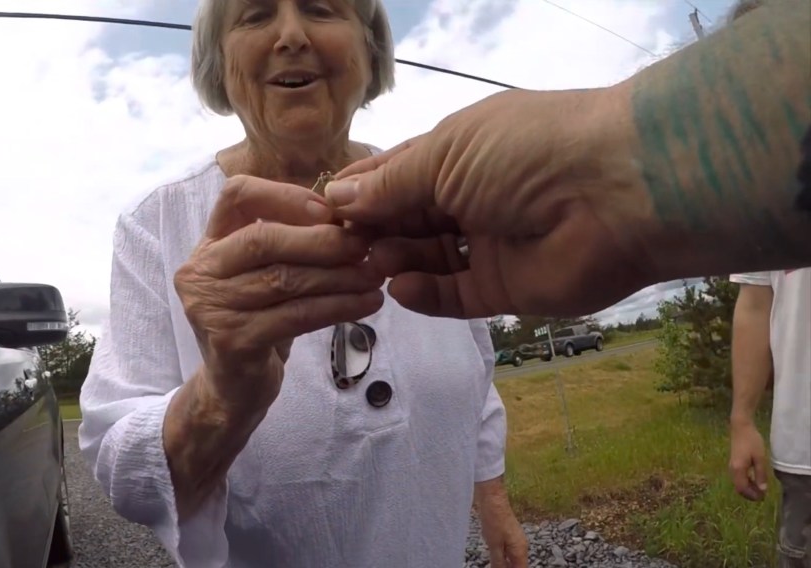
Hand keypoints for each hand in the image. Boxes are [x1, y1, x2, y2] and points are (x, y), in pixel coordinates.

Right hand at [173, 175, 384, 416]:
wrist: (234, 389)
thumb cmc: (258, 322)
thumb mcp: (265, 274)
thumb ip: (290, 243)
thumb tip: (348, 217)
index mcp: (209, 244)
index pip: (236, 195)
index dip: (285, 195)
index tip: (329, 211)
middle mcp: (201, 272)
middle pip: (263, 239)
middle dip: (322, 240)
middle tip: (366, 245)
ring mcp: (211, 308)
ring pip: (284, 279)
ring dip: (338, 275)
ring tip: (375, 275)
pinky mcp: (232, 341)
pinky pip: (295, 316)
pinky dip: (337, 307)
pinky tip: (367, 304)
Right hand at [326, 87, 655, 319]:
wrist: (617, 195)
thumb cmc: (524, 154)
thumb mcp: (445, 156)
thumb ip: (390, 183)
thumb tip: (338, 197)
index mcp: (458, 154)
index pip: (396, 175)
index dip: (361, 193)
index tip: (322, 213)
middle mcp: (472, 197)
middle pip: (407, 219)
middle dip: (372, 231)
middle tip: (337, 247)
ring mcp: (489, 244)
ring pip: (427, 258)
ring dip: (394, 260)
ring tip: (369, 263)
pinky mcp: (505, 288)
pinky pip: (456, 294)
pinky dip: (426, 294)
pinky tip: (400, 288)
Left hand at [475, 478, 528, 567]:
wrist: (493, 499)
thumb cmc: (494, 519)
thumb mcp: (494, 545)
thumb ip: (499, 562)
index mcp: (520, 550)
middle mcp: (521, 546)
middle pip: (517, 565)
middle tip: (494, 566)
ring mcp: (516, 539)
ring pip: (512, 558)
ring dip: (505, 564)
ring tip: (493, 564)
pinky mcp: (509, 534)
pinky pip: (508, 550)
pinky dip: (503, 556)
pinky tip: (493, 556)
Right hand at [728, 420, 769, 500]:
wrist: (741, 428)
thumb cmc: (752, 441)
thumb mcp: (760, 458)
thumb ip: (760, 474)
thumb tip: (762, 489)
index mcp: (738, 469)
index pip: (743, 488)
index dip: (752, 495)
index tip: (763, 497)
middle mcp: (732, 470)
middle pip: (739, 488)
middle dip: (750, 494)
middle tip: (762, 495)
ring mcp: (732, 466)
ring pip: (738, 483)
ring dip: (748, 488)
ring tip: (760, 488)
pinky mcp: (734, 463)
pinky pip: (738, 477)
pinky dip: (746, 482)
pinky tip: (754, 479)